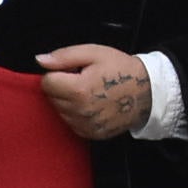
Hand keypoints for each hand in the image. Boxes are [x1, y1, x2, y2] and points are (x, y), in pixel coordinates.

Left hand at [37, 44, 154, 138]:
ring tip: (90, 91)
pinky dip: (77, 113)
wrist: (147, 92)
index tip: (74, 70)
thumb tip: (40, 60)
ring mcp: (85, 126)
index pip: (46, 83)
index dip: (58, 73)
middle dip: (62, 86)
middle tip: (84, 79)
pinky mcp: (90, 134)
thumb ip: (64, 56)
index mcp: (78, 90)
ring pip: (60, 111)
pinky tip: (93, 104)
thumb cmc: (120, 68)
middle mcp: (79, 111)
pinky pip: (71, 123)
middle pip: (52, 98)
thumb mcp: (93, 53)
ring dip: (68, 101)